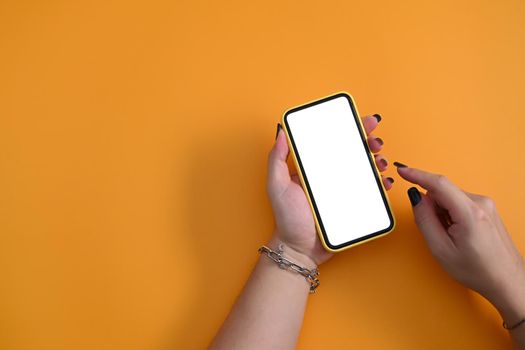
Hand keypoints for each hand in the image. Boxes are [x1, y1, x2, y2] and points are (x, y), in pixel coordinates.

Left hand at [266, 115, 392, 266]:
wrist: (300, 249)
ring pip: (366, 169)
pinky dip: (381, 184)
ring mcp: (343, 190)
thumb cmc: (287, 218)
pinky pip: (371, 191)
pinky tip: (384, 181)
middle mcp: (330, 176)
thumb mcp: (277, 185)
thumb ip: (276, 159)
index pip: (333, 140)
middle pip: (354, 151)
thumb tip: (281, 132)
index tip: (362, 120)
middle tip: (375, 142)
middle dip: (369, 141)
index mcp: (314, 167)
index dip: (349, 128)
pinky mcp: (353, 205)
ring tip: (380, 162)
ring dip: (378, 160)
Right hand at [396, 164, 524, 325]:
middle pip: (443, 192)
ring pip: (450, 198)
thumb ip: (425, 220)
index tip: (402, 170)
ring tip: (452, 237)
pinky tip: (459, 234)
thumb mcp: (441, 249)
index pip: (438, 184)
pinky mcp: (487, 209)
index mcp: (469, 212)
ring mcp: (486, 205)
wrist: (507, 280)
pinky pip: (459, 203)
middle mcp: (480, 203)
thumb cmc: (479, 270)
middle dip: (432, 207)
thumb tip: (416, 198)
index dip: (417, 175)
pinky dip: (452, 215)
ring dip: (443, 213)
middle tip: (436, 232)